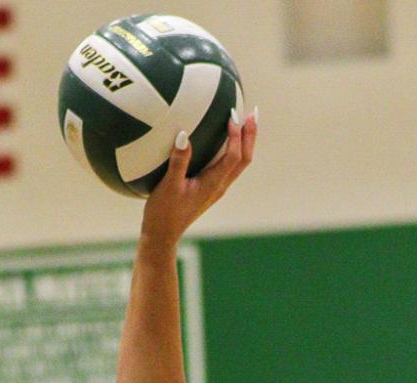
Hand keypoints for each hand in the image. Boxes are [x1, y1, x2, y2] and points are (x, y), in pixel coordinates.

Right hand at [139, 108, 256, 248]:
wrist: (163, 235)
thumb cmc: (164, 213)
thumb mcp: (168, 186)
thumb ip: (178, 161)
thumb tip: (183, 135)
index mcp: (213, 184)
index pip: (233, 156)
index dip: (237, 136)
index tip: (233, 116)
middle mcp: (220, 185)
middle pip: (244, 159)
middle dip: (251, 136)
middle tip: (254, 113)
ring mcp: (216, 187)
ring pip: (238, 163)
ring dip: (245, 142)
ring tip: (246, 123)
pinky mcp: (210, 188)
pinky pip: (227, 165)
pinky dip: (232, 149)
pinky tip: (223, 140)